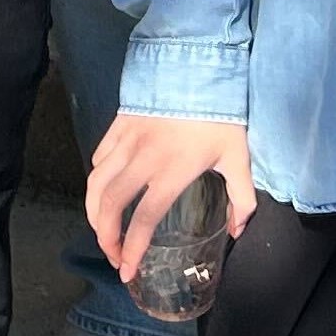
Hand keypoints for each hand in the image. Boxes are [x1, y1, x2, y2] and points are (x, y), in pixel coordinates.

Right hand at [86, 114, 254, 287]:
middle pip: (110, 204)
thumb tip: (239, 231)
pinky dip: (96, 179)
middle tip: (112, 255)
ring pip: (96, 182)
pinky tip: (103, 191)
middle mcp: (142, 159)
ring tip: (101, 230)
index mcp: (171, 171)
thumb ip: (242, 198)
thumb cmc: (220, 115)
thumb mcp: (238, 157)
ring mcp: (126, 140)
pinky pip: (99, 157)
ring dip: (93, 211)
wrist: (197, 64)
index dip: (132, 249)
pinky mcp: (118, 125)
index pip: (143, 219)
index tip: (128, 271)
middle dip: (105, 236)